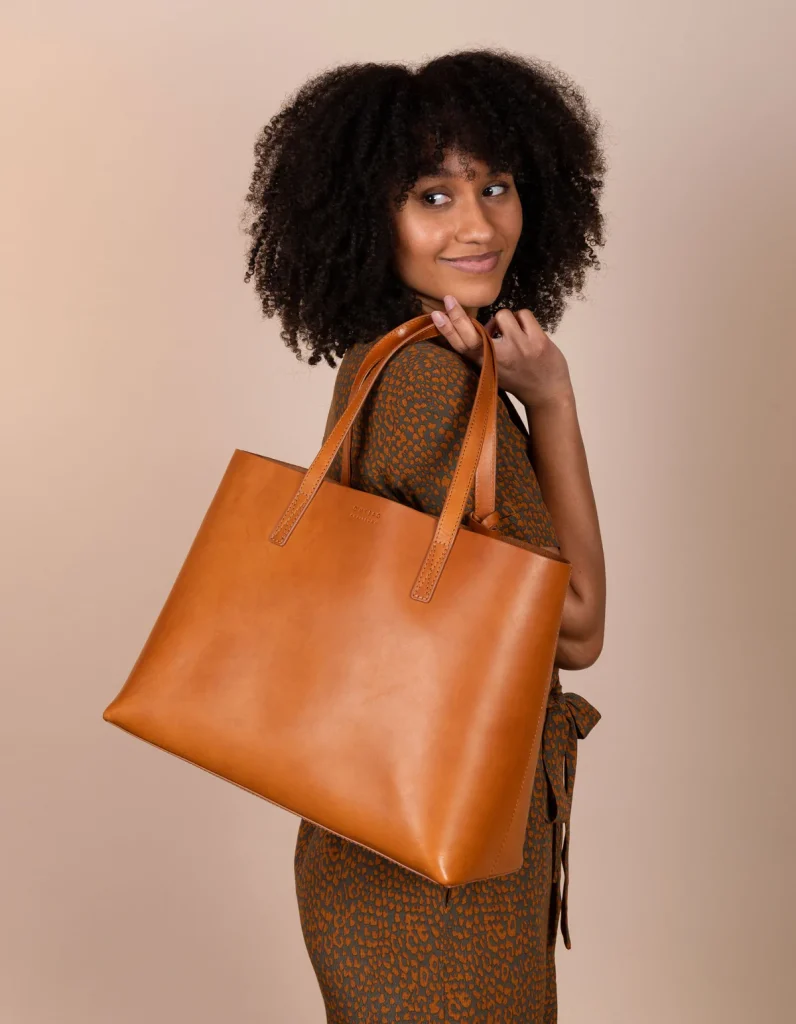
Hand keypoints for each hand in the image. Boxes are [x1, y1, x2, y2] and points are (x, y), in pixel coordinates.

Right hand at [430, 295, 573, 408]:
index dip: (447, 329)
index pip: (462, 345)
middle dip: (458, 315)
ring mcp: (519, 348)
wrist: (548, 394)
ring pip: (502, 315)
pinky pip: (523, 314)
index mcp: (486, 365)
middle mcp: (499, 357)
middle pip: (472, 333)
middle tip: (449, 298)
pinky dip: (523, 320)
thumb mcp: (494, 369)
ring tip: (512, 334)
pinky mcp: (537, 341)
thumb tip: (476, 323)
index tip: (436, 314)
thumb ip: (484, 351)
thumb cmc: (518, 378)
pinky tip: (527, 333)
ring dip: (506, 320)